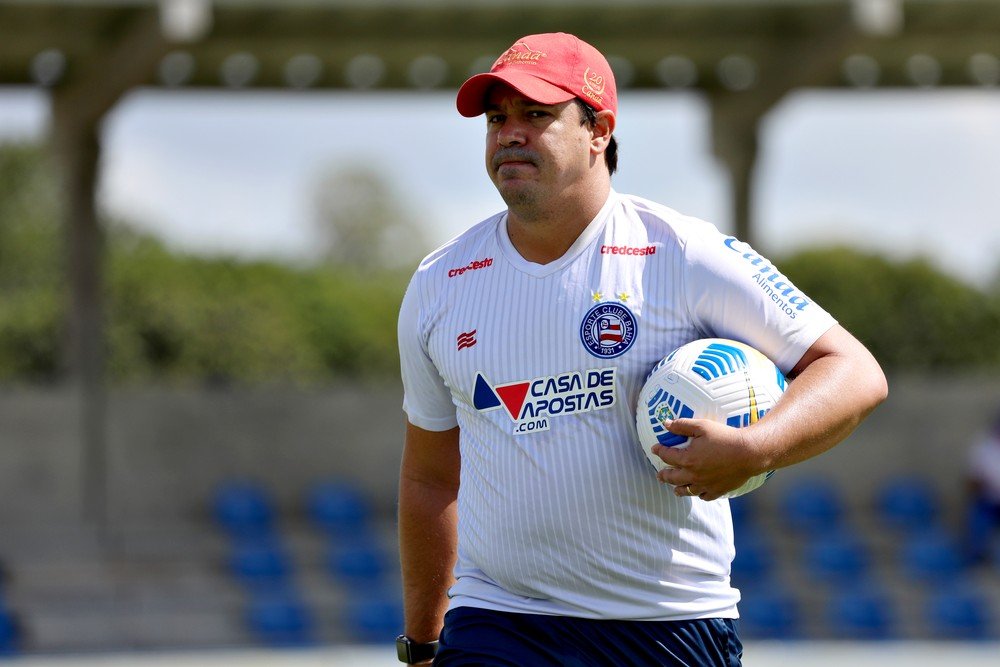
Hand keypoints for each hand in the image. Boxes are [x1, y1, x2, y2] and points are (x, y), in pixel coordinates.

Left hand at [650, 418, 764, 500]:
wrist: (749, 453)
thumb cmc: (725, 437)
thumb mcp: (702, 426)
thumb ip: (682, 425)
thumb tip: (666, 423)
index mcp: (688, 459)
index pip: (667, 456)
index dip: (659, 451)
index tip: (654, 449)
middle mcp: (694, 475)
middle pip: (673, 478)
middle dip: (663, 475)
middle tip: (659, 474)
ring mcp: (705, 485)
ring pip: (686, 490)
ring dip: (678, 488)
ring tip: (674, 488)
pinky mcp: (718, 490)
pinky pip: (704, 496)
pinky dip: (698, 494)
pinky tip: (697, 492)